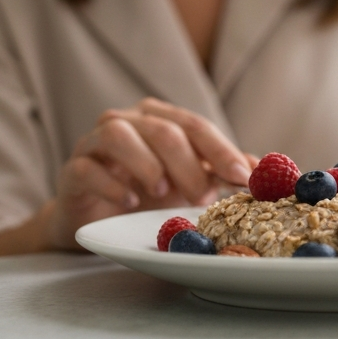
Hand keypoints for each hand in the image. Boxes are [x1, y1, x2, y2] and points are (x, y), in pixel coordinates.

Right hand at [42, 98, 254, 249]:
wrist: (97, 219)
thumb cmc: (147, 194)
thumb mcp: (190, 182)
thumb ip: (222, 172)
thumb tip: (265, 170)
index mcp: (160, 119)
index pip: (195, 125)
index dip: (221, 150)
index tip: (243, 176)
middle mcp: (127, 122)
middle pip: (162, 130)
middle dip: (189, 164)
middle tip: (203, 197)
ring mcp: (95, 142)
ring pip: (119, 135)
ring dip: (146, 164)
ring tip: (163, 191)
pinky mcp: (72, 169)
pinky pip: (87, 168)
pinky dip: (111, 184)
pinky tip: (128, 201)